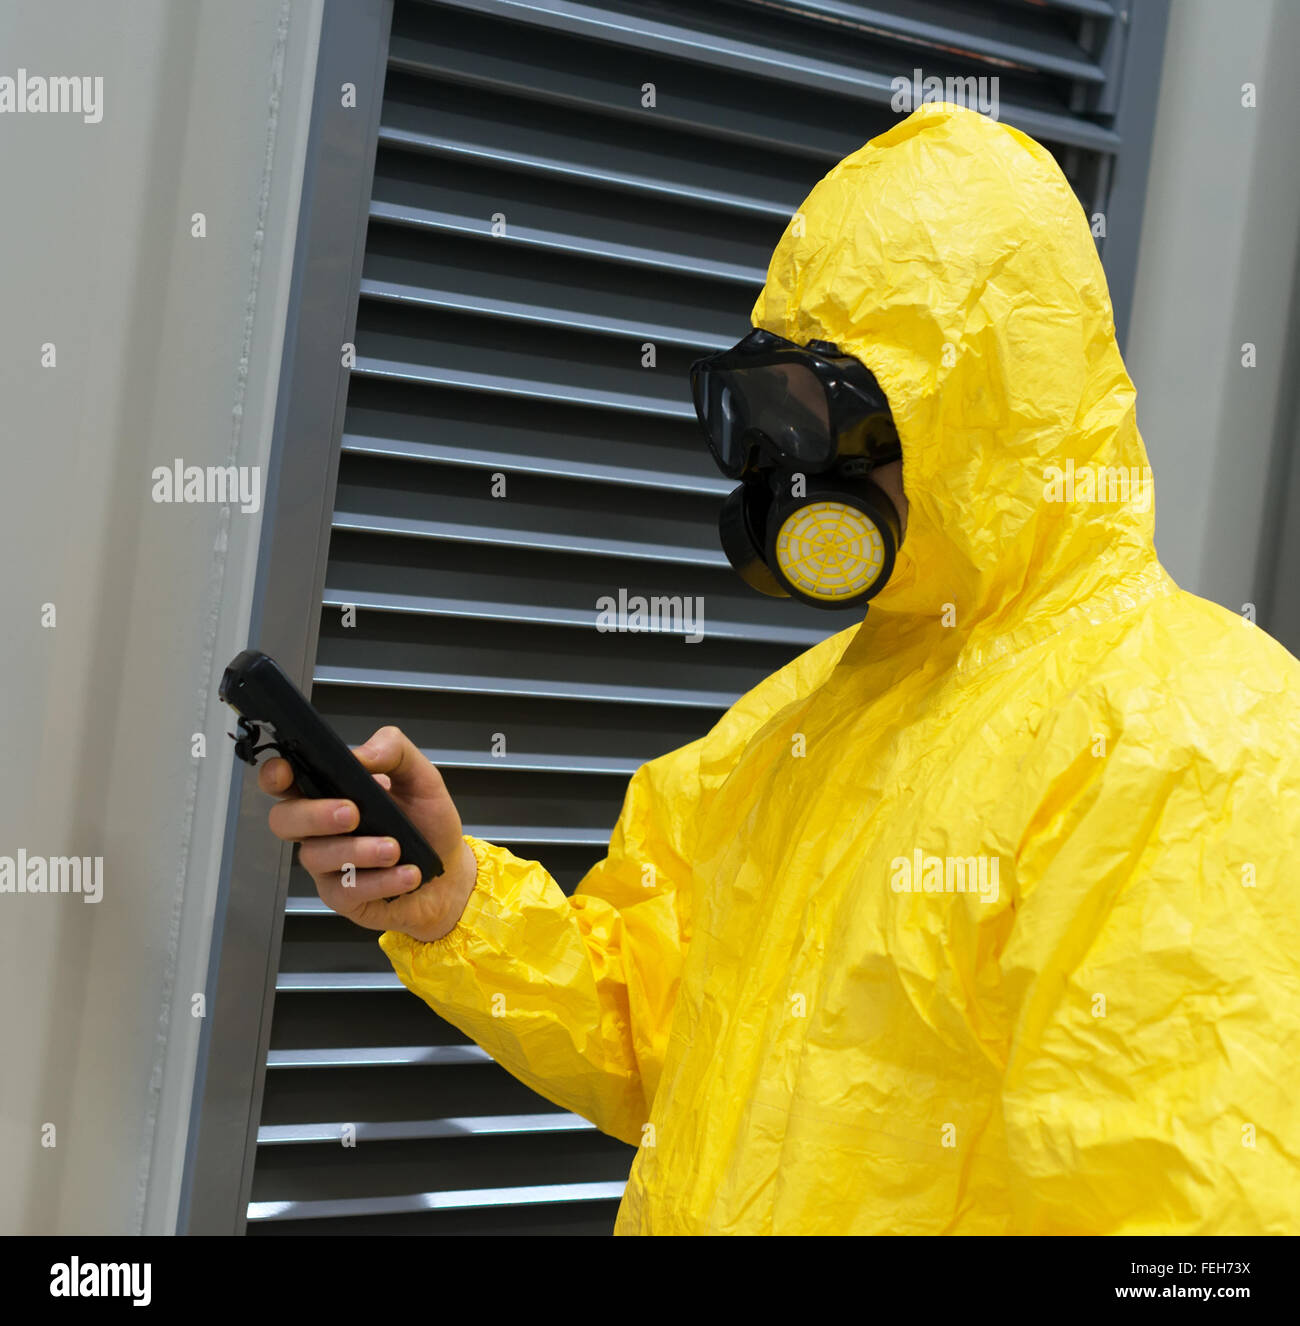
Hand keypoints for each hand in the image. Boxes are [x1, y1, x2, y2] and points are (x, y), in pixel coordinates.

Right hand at [259, 725, 477, 942]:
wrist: (450, 874)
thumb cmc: (427, 824)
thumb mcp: (421, 778)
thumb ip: (394, 752)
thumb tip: (361, 753)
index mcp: (330, 792)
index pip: (284, 781)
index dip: (274, 775)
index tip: (286, 771)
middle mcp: (320, 829)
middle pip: (284, 820)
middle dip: (314, 814)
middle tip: (352, 814)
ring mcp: (328, 865)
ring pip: (316, 857)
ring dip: (358, 850)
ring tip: (394, 848)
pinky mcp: (342, 897)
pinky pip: (346, 891)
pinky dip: (381, 881)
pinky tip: (407, 874)